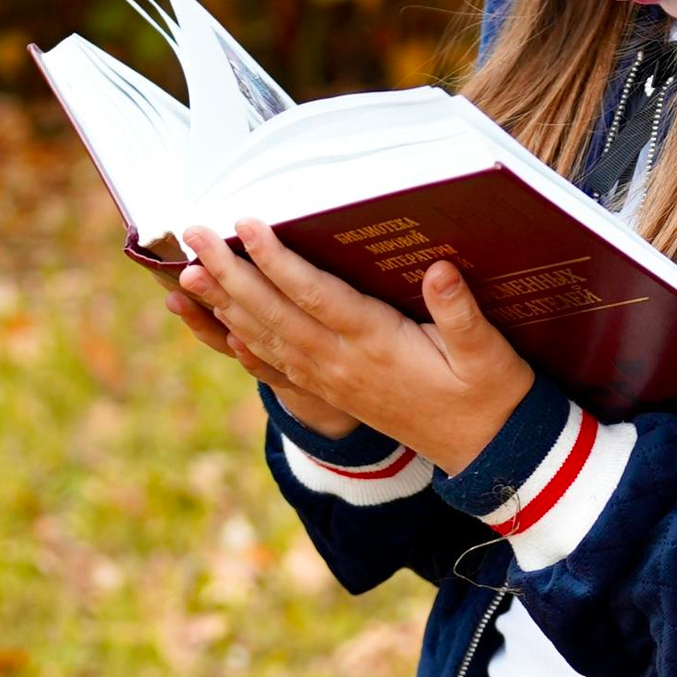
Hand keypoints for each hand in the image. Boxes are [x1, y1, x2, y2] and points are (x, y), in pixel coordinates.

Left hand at [178, 221, 533, 469]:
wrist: (486, 451)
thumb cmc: (490, 393)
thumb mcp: (488, 352)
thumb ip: (462, 313)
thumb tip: (441, 270)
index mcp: (377, 344)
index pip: (315, 295)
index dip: (277, 260)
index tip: (246, 224)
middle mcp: (343, 364)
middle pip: (274, 313)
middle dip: (229, 272)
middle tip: (192, 234)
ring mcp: (332, 381)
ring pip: (266, 339)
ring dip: (224, 304)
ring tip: (186, 274)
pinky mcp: (334, 393)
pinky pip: (277, 368)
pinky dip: (243, 345)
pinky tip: (221, 327)